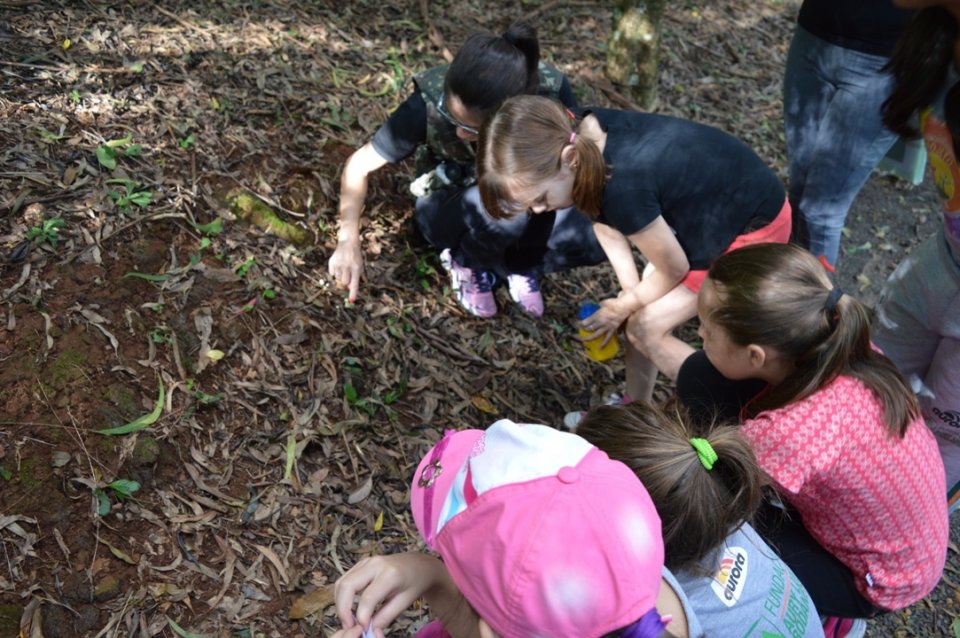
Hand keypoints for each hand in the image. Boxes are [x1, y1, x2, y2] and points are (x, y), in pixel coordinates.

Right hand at [328, 238, 362, 301]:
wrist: (348, 243)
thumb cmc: (355, 257)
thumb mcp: (359, 266)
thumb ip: (355, 278)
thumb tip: (348, 289)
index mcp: (356, 268)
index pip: (355, 283)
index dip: (353, 292)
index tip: (351, 300)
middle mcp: (347, 266)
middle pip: (344, 283)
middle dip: (345, 282)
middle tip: (347, 275)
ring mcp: (339, 264)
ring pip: (338, 278)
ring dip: (340, 276)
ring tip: (343, 267)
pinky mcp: (332, 262)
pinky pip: (332, 274)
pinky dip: (335, 272)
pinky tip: (339, 265)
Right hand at [333, 553, 448, 637]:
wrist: (418, 564)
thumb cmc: (414, 583)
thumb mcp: (405, 602)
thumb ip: (386, 617)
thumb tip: (369, 630)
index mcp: (390, 574)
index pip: (368, 597)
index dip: (362, 616)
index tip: (363, 629)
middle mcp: (375, 564)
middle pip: (347, 586)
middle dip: (343, 609)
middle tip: (348, 626)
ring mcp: (366, 562)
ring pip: (342, 582)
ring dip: (340, 603)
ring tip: (348, 620)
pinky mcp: (361, 564)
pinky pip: (345, 579)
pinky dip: (342, 595)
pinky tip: (349, 609)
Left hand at [580, 297, 631, 343]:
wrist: (624, 307)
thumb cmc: (614, 303)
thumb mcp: (603, 303)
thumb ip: (600, 305)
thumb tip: (598, 306)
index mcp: (597, 315)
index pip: (586, 321)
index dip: (581, 324)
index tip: (578, 324)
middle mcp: (601, 322)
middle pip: (590, 328)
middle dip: (584, 331)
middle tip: (580, 332)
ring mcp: (606, 327)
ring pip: (596, 335)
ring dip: (590, 338)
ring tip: (584, 341)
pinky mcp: (613, 329)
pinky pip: (608, 338)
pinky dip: (604, 343)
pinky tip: (600, 348)